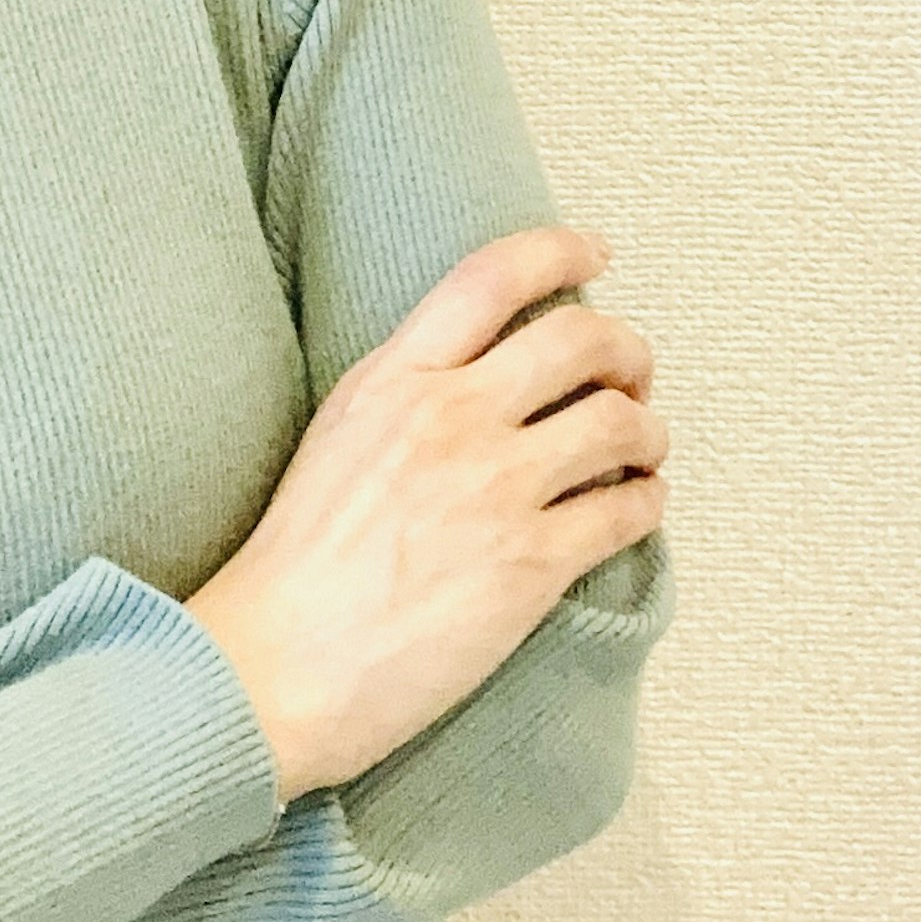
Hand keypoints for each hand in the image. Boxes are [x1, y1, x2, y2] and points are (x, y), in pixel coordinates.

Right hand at [186, 223, 669, 801]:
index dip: (560, 250)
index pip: (493, 275)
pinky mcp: (530, 567)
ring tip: (644, 446)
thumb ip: (406, 388)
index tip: (598, 251)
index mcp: (394, 378)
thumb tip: (478, 366)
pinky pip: (626, 512)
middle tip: (634, 372)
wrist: (273, 671)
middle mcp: (450, 418)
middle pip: (582, 339)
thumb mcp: (338, 435)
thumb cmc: (294, 569)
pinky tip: (638, 508)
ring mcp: (495, 491)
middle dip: (628, 349)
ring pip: (619, 423)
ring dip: (648, 430)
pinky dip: (647, 502)